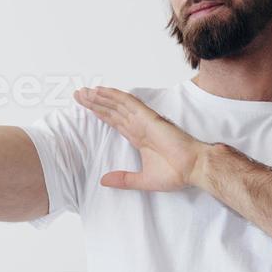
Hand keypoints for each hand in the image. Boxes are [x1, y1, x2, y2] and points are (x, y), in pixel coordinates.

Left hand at [73, 86, 211, 191]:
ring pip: (117, 104)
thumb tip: (103, 180)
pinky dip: (114, 96)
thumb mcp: (142, 180)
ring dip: (100, 97)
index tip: (86, 107)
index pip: (115, 122)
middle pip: (112, 110)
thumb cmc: (176, 173)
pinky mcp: (149, 118)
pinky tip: (101, 91)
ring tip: (84, 91)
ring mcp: (144, 120)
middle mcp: (139, 126)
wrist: (193, 168)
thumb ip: (123, 179)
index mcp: (139, 137)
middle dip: (95, 102)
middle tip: (78, 95)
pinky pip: (129, 103)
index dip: (100, 113)